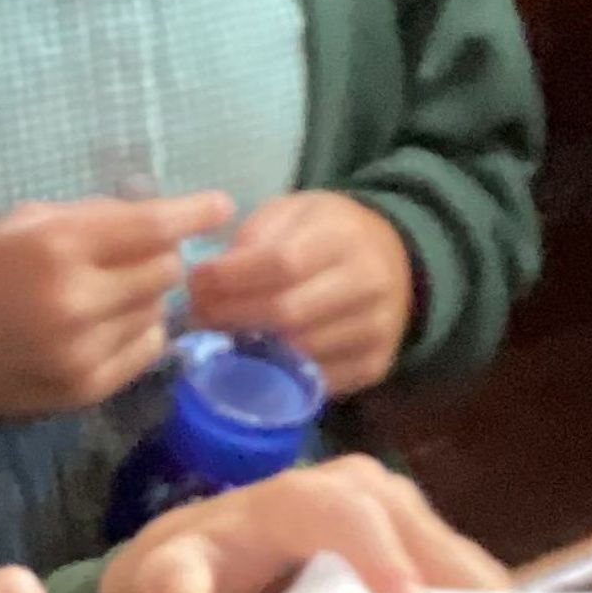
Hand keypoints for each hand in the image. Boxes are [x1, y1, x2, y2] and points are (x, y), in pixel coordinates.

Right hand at [0, 192, 232, 430]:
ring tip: (109, 294)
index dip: (194, 213)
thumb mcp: (19, 225)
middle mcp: (77, 299)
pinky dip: (137, 333)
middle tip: (140, 255)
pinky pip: (145, 351)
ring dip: (146, 297)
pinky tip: (106, 326)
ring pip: (158, 312)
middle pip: (165, 271)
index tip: (221, 205)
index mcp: (57, 247)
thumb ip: (88, 219)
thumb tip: (154, 216)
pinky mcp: (86, 389)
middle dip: (160, 257)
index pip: (152, 226)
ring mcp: (84, 351)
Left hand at [100, 455, 505, 592]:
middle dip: (455, 578)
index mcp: (286, 501)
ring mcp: (383, 516)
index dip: (382, 553)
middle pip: (414, 525)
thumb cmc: (177, 578)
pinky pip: (449, 568)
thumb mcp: (161, 579)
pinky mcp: (404, 544)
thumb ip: (170, 580)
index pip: (345, 512)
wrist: (183, 572)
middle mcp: (345, 493)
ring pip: (444, 545)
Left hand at [185, 192, 415, 397]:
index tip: (196, 282)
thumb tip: (209, 283)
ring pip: (299, 352)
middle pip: (288, 313)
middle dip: (232, 317)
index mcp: (345, 236)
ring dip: (250, 349)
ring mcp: (377, 329)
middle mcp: (369, 284)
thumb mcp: (293, 212)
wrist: (395, 259)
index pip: (282, 263)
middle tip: (199, 316)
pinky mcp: (376, 365)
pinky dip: (281, 373)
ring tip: (223, 335)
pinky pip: (317, 381)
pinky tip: (259, 357)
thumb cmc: (328, 233)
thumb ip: (254, 237)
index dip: (231, 278)